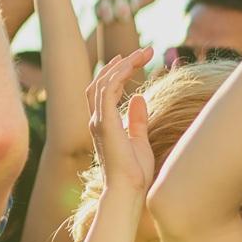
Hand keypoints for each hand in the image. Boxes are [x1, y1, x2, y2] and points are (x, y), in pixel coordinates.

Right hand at [86, 47, 155, 196]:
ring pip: (103, 82)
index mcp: (103, 124)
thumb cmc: (135, 172)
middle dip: (120, 63)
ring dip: (123, 65)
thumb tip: (140, 98)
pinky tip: (132, 66)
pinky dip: (118, 75)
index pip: (102, 90)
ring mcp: (98, 121)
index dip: (115, 72)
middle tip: (144, 51)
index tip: (132, 59)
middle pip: (100, 82)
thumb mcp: (140, 140)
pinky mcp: (105, 123)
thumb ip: (137, 119)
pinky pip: (108, 91)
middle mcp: (96, 120)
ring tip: (143, 54)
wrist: (129, 190)